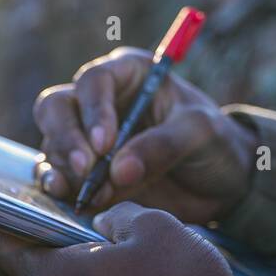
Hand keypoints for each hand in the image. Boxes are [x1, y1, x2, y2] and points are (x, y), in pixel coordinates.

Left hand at [0, 202, 235, 275]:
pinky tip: (130, 275)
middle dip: (63, 240)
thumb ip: (116, 214)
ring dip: (87, 268)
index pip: (4, 241)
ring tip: (120, 247)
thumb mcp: (151, 224)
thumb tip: (105, 222)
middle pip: (42, 266)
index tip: (6, 196)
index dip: (4, 213)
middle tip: (86, 216)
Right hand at [35, 47, 255, 222]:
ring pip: (54, 144)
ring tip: (84, 193)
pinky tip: (69, 200)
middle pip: (58, 107)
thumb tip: (118, 170)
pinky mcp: (84, 173)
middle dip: (67, 138)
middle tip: (87, 168)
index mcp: (129, 74)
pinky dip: (59, 188)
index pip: (95, 81)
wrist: (221, 183)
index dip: (94, 110)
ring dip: (63, 169)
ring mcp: (87, 138)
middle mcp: (100, 102)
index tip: (105, 145)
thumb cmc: (214, 142)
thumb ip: (162, 146)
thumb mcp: (200, 133)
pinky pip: (57, 175)